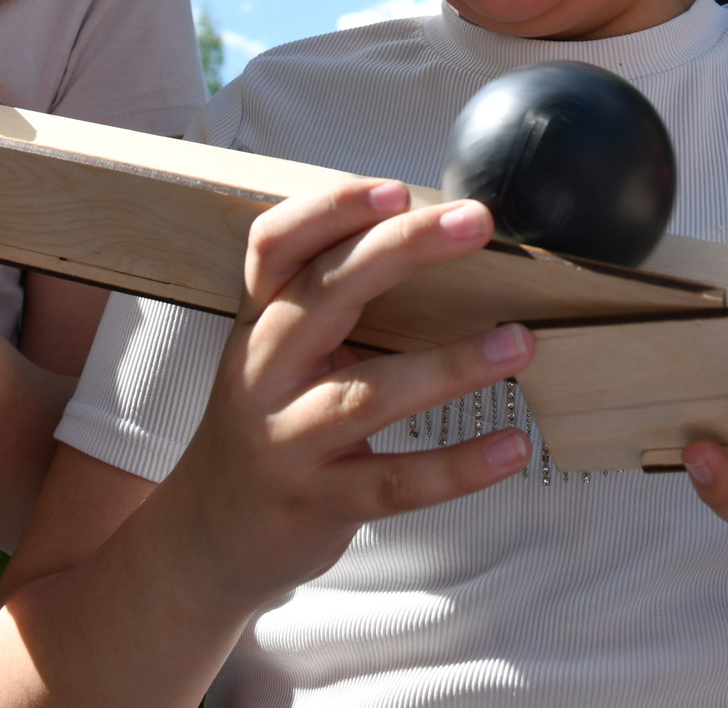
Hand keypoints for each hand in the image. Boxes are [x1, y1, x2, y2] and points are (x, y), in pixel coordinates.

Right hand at [151, 178, 538, 616]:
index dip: (330, 210)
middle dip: (402, 250)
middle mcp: (262, 372)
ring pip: (368, 395)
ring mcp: (286, 441)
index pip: (275, 245)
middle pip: (326, 294)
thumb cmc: (270, 423)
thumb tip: (440, 236)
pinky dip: (459, 466)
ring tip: (520, 342)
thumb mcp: (280, 353)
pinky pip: (396, 484)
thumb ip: (337, 301)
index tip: (397, 189)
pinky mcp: (318, 504)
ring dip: (450, 365)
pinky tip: (513, 446)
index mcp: (259, 320)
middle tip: (476, 221)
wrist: (207, 538)